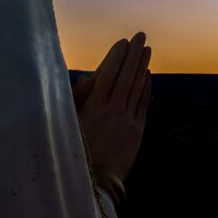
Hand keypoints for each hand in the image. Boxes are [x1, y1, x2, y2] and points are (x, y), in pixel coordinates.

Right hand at [76, 31, 151, 183]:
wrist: (95, 181)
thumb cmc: (75, 150)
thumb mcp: (69, 122)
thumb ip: (79, 98)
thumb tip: (92, 76)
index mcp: (94, 107)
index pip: (109, 73)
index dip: (117, 55)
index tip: (123, 41)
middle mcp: (113, 110)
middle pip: (126, 75)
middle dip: (134, 54)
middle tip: (141, 36)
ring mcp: (127, 120)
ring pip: (137, 86)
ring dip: (143, 66)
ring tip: (147, 50)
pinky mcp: (137, 130)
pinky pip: (143, 103)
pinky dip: (146, 87)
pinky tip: (148, 75)